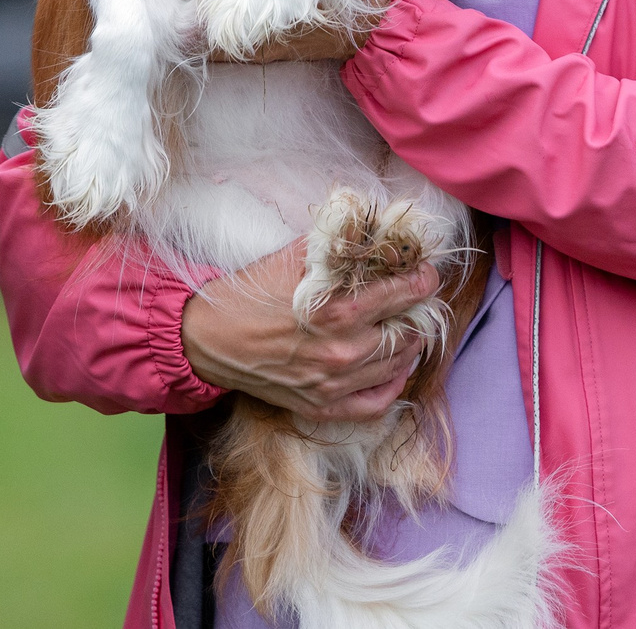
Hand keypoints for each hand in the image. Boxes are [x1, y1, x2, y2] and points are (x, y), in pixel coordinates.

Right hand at [180, 236, 440, 422]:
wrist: (208, 338)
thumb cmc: (248, 294)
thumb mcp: (290, 259)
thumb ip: (333, 244)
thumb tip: (368, 228)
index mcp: (335, 312)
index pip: (400, 296)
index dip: (421, 282)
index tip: (427, 274)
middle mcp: (340, 353)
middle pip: (405, 334)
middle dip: (418, 314)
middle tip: (418, 301)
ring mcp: (332, 385)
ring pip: (396, 368)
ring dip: (410, 346)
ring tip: (409, 329)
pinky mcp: (321, 407)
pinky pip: (374, 404)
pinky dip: (393, 387)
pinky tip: (395, 369)